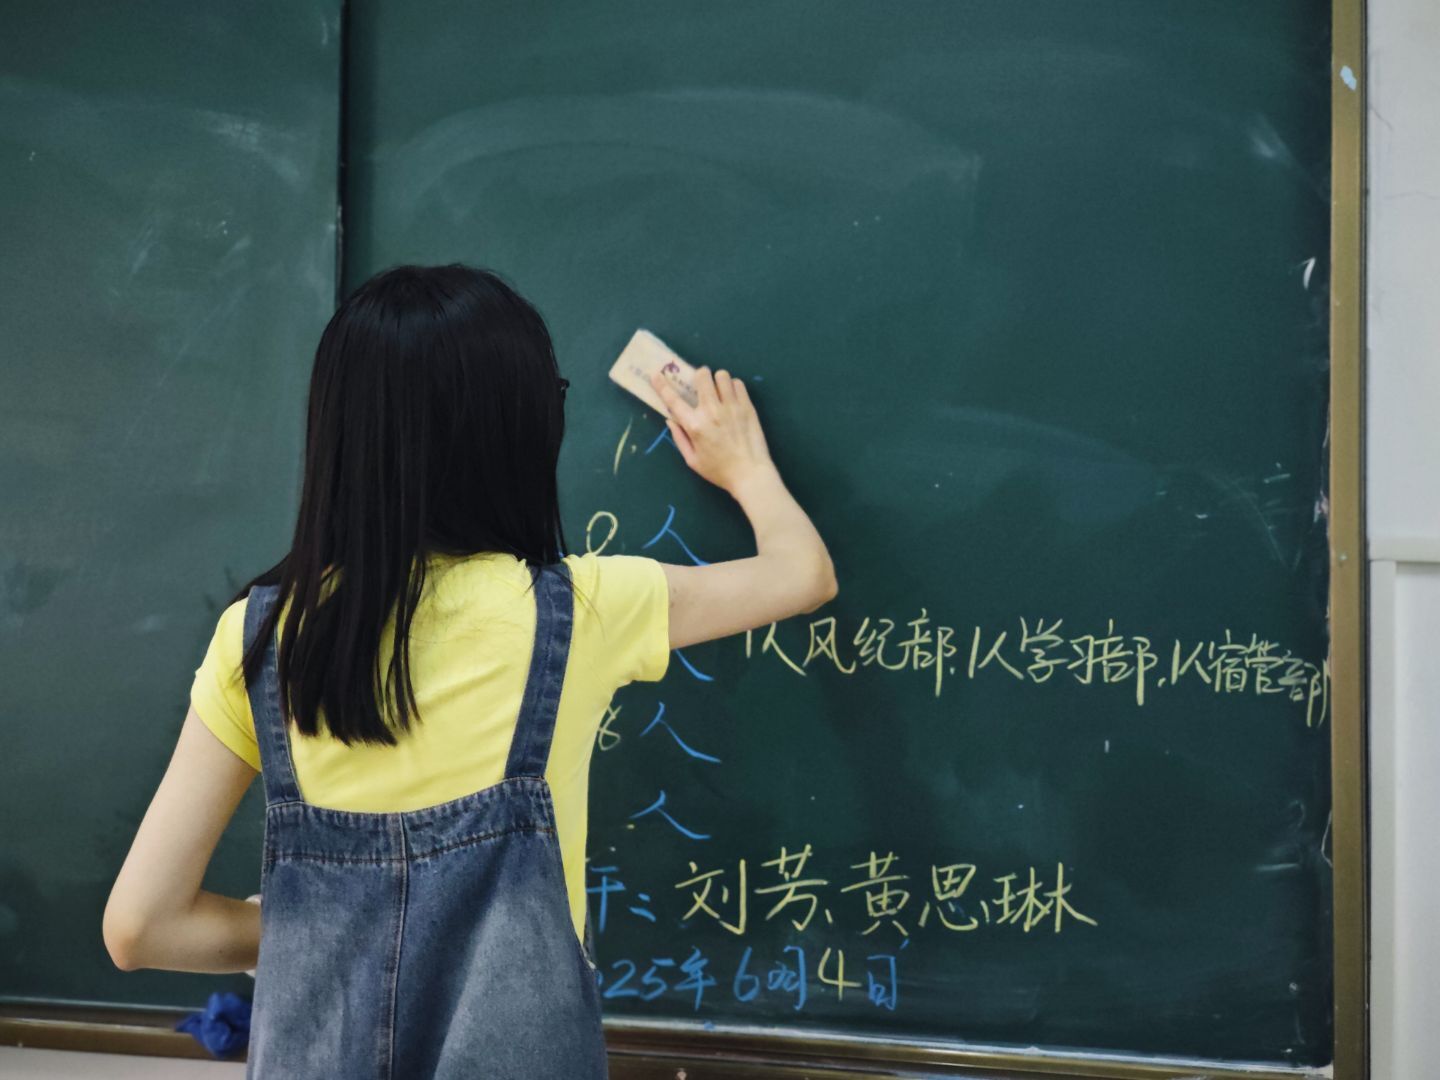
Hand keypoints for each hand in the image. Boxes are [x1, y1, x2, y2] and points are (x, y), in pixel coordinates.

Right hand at [649, 366, 774, 495]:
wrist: (750, 474)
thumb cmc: (719, 471)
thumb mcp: (692, 460)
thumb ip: (679, 438)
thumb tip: (670, 419)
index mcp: (694, 425)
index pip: (673, 400)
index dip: (662, 385)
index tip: (656, 374)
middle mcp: (712, 411)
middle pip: (702, 375)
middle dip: (699, 376)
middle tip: (702, 386)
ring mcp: (731, 407)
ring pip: (722, 375)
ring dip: (717, 380)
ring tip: (719, 391)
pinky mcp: (747, 407)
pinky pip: (738, 383)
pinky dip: (733, 387)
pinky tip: (732, 398)